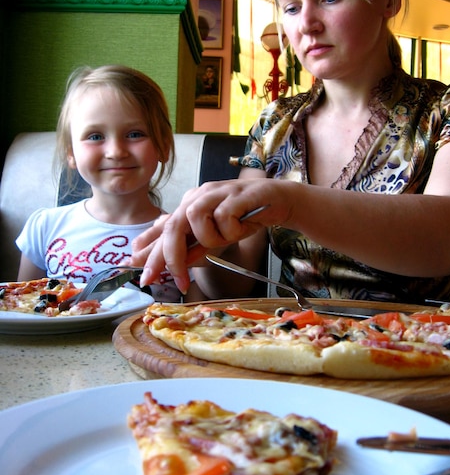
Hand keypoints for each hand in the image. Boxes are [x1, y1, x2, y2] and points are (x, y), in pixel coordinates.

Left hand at [135, 180, 280, 291]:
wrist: (279, 200)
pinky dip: (232, 229)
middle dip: (170, 257)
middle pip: (173, 226)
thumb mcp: (217, 236)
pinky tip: (243, 225)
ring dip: (211, 238)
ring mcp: (216, 192)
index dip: (151, 251)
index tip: (144, 276)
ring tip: (228, 238)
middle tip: (177, 282)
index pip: (163, 228)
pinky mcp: (235, 194)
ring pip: (196, 220)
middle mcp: (198, 195)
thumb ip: (195, 247)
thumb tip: (175, 264)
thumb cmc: (246, 216)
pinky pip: (223, 218)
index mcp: (190, 204)